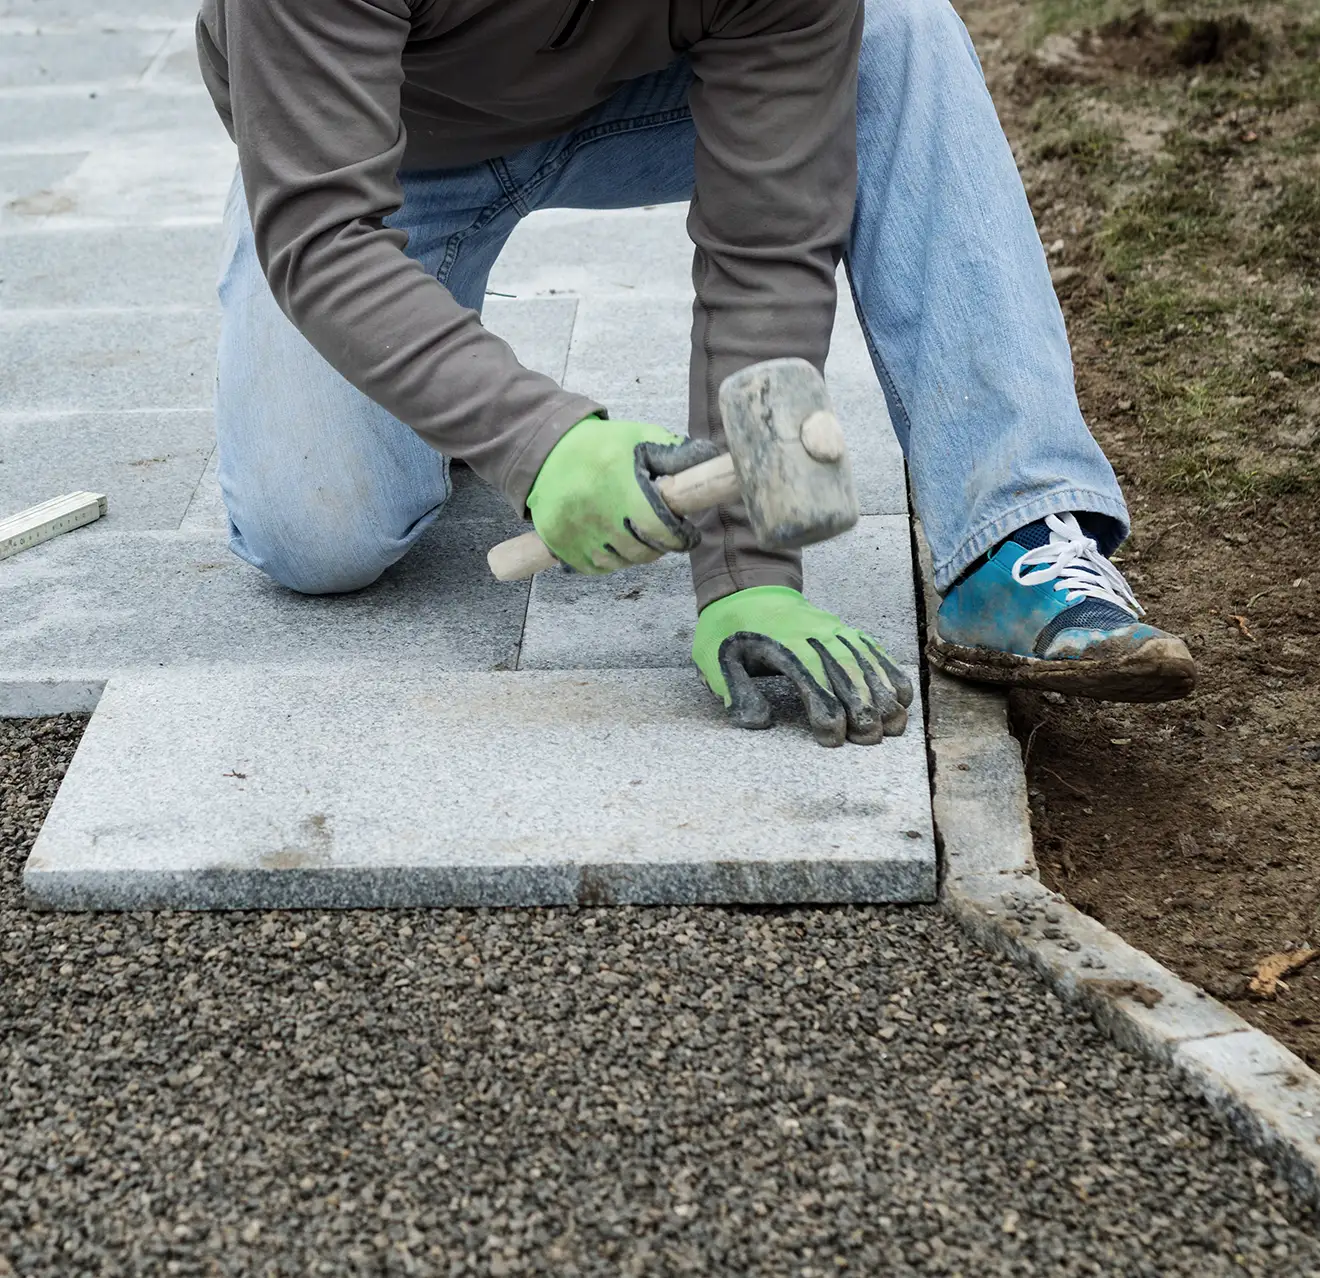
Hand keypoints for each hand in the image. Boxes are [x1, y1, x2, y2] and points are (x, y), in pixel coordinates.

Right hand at [527, 416, 718, 573]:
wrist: (547, 450)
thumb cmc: (601, 446)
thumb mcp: (640, 438)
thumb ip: (673, 453)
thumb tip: (707, 461)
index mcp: (621, 487)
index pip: (660, 529)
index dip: (680, 537)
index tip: (687, 535)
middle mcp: (597, 514)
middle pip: (642, 551)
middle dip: (660, 545)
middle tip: (663, 533)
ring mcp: (576, 532)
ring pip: (620, 562)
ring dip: (635, 554)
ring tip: (638, 535)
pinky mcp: (560, 543)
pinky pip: (596, 567)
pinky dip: (610, 560)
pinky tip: (615, 542)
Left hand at [692, 586, 913, 746]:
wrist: (746, 589)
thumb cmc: (729, 631)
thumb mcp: (715, 660)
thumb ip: (735, 692)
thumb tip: (758, 723)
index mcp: (783, 647)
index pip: (814, 683)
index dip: (828, 714)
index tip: (831, 738)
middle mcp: (814, 637)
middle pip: (849, 675)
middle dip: (865, 710)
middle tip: (870, 740)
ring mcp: (833, 631)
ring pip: (867, 664)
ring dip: (884, 696)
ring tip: (893, 726)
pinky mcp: (843, 631)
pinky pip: (874, 651)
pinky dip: (891, 672)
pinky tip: (902, 697)